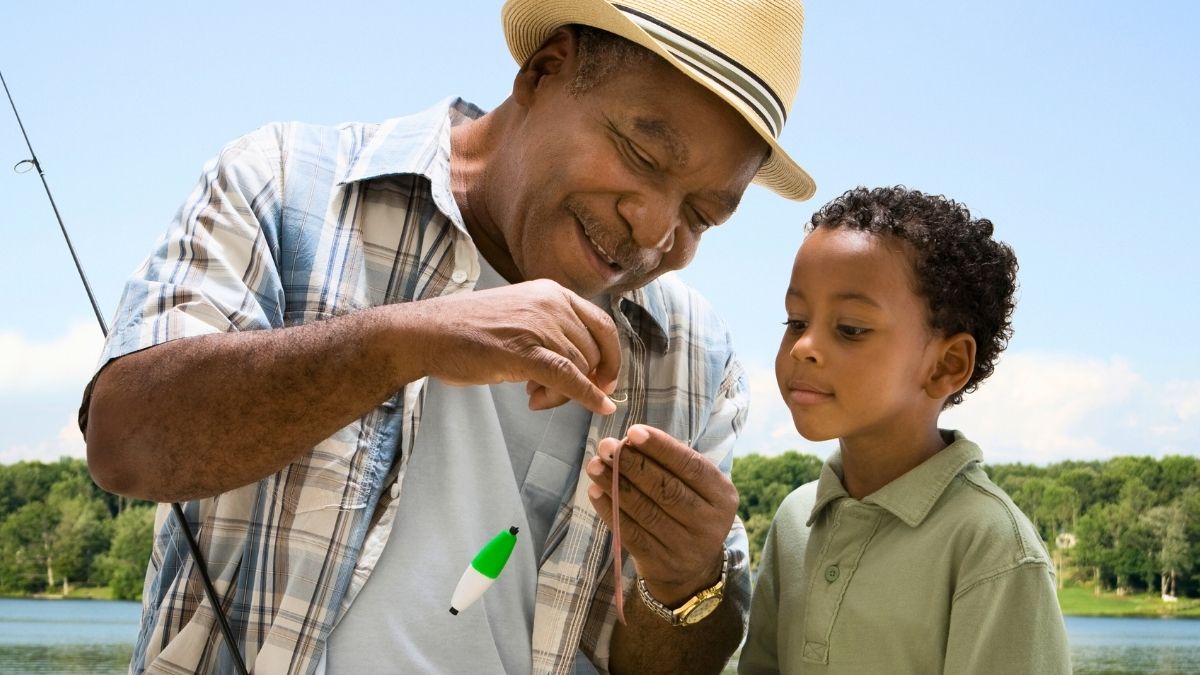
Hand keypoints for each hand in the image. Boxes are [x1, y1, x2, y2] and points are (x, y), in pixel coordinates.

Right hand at [414, 279, 620, 414]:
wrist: (426, 333)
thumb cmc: (468, 330)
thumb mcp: (520, 317)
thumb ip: (551, 333)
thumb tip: (584, 369)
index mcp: (552, 292)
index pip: (602, 325)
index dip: (611, 356)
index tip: (607, 379)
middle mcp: (551, 303)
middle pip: (592, 352)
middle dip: (580, 381)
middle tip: (549, 394)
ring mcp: (538, 325)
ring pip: (579, 370)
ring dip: (562, 394)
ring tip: (532, 396)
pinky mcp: (523, 351)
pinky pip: (569, 378)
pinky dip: (588, 396)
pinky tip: (601, 409)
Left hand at [586, 424, 737, 605]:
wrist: (692, 570)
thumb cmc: (689, 510)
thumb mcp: (696, 488)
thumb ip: (671, 464)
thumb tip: (629, 441)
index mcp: (723, 497)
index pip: (691, 466)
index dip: (661, 448)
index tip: (633, 431)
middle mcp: (709, 524)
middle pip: (666, 489)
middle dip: (632, 464)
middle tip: (607, 446)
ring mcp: (685, 547)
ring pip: (645, 510)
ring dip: (615, 484)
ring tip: (595, 464)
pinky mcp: (660, 563)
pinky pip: (630, 533)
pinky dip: (610, 510)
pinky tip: (595, 491)